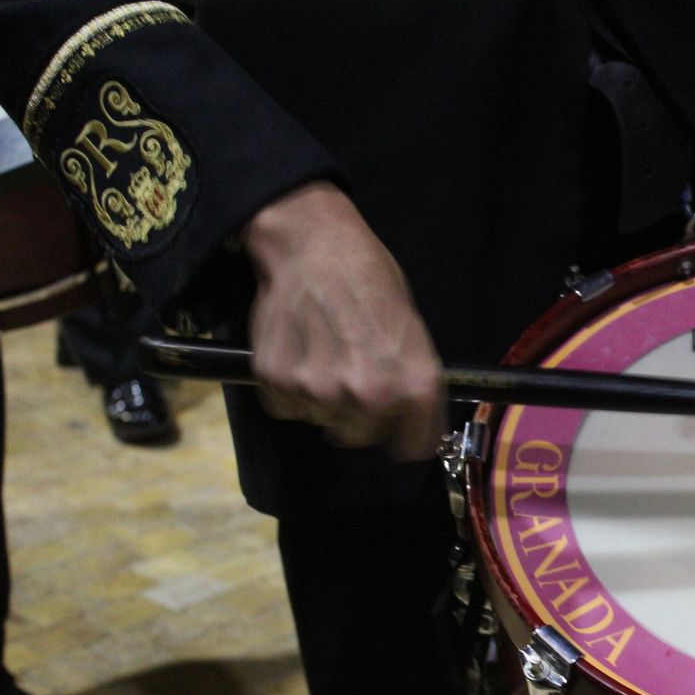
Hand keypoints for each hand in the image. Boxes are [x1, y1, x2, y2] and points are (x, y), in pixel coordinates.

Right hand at [241, 181, 446, 459]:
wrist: (315, 247)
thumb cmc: (372, 282)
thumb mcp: (414, 332)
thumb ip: (415, 382)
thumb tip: (413, 421)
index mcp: (414, 385)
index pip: (415, 447)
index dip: (408, 436)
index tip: (401, 428)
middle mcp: (369, 396)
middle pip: (362, 437)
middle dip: (360, 415)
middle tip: (353, 374)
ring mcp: (320, 392)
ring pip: (324, 421)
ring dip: (324, 399)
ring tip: (326, 354)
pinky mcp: (278, 382)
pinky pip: (288, 407)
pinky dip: (292, 388)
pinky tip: (301, 351)